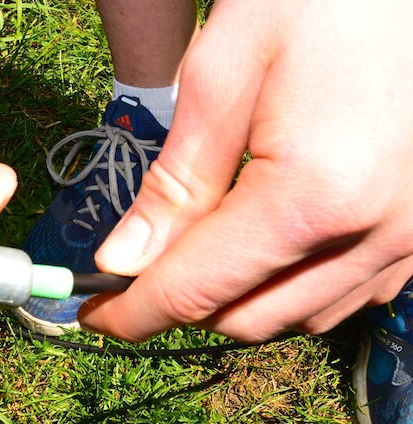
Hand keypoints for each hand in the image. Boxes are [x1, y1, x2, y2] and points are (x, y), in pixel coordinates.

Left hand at [79, 0, 412, 342]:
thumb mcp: (222, 76)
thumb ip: (175, 181)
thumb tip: (123, 260)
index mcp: (316, 195)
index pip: (199, 290)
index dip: (134, 312)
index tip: (91, 313)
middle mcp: (376, 234)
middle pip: (247, 317)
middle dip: (178, 306)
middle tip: (132, 272)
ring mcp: (411, 238)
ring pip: (296, 315)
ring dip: (232, 298)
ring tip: (191, 249)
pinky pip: (340, 292)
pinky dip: (284, 285)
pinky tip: (256, 242)